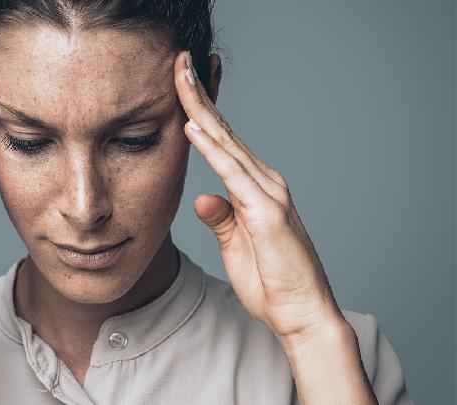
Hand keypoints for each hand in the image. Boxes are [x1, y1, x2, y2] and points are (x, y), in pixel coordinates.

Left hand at [174, 51, 345, 341]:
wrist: (300, 313)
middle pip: (224, 131)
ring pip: (227, 143)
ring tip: (180, 78)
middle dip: (199, 95)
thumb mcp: (235, 244)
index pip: (222, 142)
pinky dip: (212, 149)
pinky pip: (233, 174)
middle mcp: (264, 182)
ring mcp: (268, 194)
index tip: (180, 85)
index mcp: (255, 188)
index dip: (201, 111)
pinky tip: (193, 128)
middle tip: (178, 62)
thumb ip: (221, 217)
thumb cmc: (271, 281)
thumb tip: (202, 197)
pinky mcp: (268, 213)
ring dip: (201, 109)